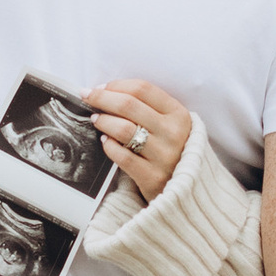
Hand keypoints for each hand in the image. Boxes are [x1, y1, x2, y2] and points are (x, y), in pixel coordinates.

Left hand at [88, 78, 190, 203]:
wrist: (189, 190)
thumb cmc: (174, 151)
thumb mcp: (172, 125)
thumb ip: (149, 109)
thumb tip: (108, 92)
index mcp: (179, 114)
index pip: (142, 89)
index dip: (117, 85)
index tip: (100, 87)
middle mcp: (173, 133)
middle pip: (129, 105)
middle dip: (102, 98)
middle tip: (87, 97)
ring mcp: (164, 156)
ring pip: (123, 129)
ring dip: (104, 121)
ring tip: (96, 119)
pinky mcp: (153, 177)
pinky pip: (122, 156)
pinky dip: (109, 147)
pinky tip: (105, 142)